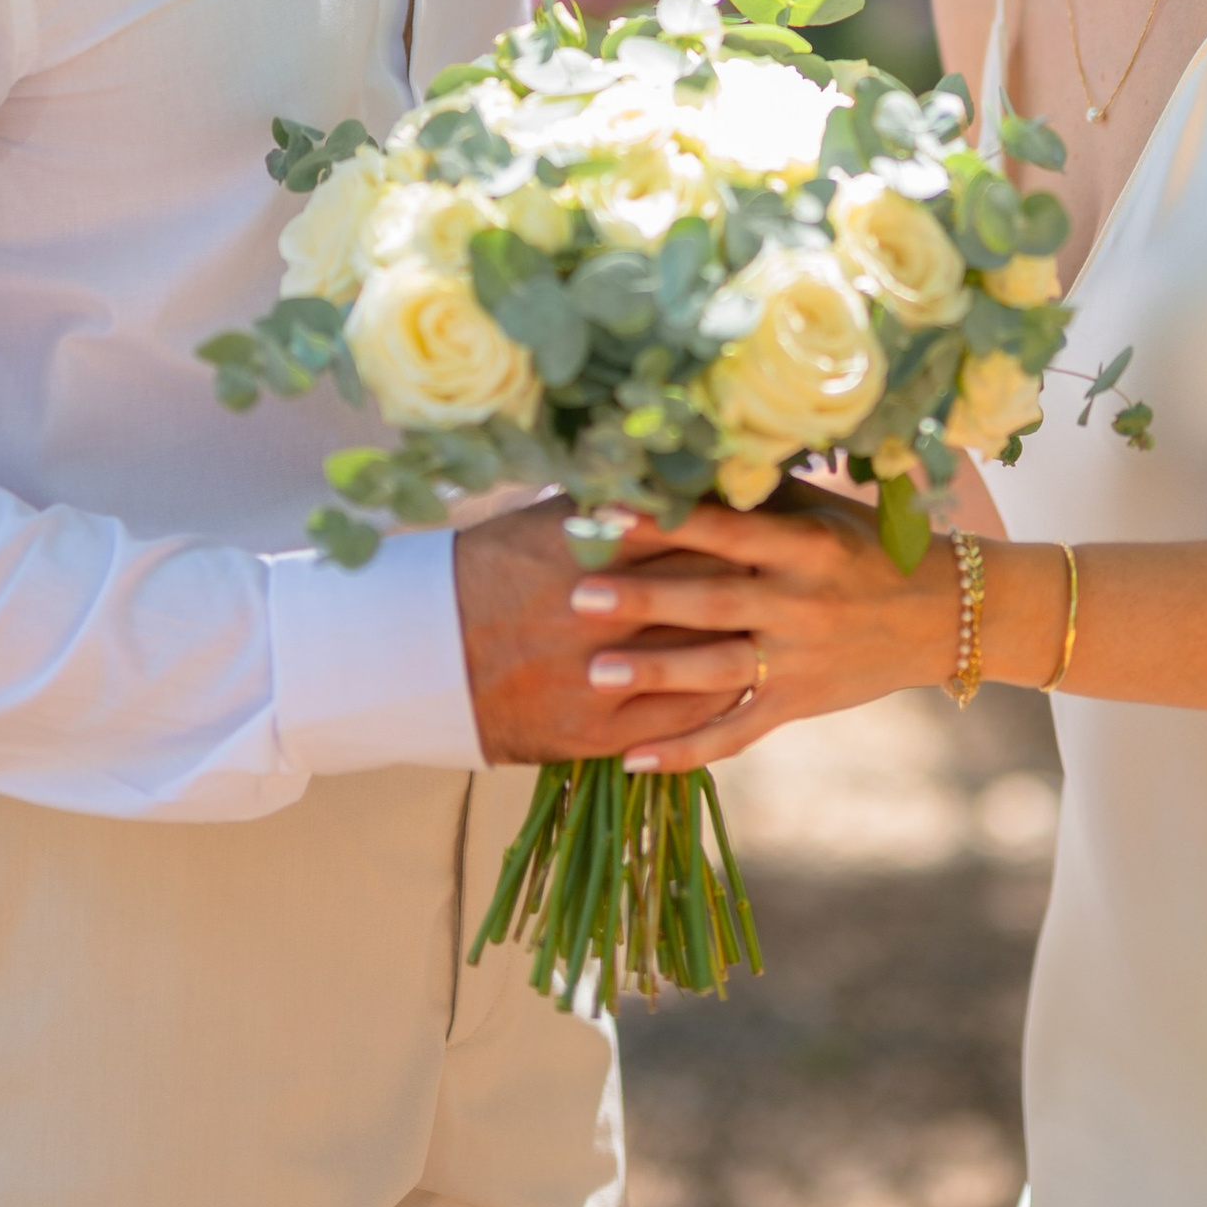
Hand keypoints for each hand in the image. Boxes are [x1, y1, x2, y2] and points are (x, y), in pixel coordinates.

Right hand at [456, 500, 761, 766]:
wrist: (418, 656)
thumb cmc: (484, 572)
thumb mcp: (542, 521)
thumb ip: (608, 504)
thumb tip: (669, 473)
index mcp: (590, 551)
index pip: (688, 533)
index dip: (733, 526)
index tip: (766, 517)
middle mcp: (600, 614)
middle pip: (704, 594)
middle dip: (751, 583)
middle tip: (788, 571)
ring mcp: (599, 678)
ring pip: (700, 661)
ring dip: (744, 643)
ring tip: (776, 627)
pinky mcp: (593, 733)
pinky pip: (676, 719)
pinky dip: (715, 698)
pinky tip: (740, 681)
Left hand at [564, 494, 965, 772]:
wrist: (944, 613)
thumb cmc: (866, 547)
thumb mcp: (819, 511)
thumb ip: (754, 496)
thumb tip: (675, 462)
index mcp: (803, 544)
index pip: (724, 528)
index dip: (666, 520)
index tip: (604, 511)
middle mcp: (801, 601)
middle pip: (713, 600)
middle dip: (646, 598)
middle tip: (578, 595)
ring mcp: (800, 658)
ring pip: (719, 669)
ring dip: (658, 672)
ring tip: (596, 672)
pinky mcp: (799, 703)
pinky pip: (737, 731)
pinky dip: (688, 749)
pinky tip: (634, 759)